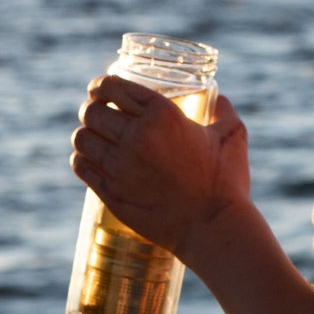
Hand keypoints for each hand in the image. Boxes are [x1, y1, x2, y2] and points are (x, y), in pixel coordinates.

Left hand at [70, 75, 251, 264]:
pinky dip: (82, 159)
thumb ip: (223, 110)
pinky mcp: (111, 193)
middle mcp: (136, 136)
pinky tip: (90, 160)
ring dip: (85, 134)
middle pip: (92, 112)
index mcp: (161, 114)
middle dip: (91, 109)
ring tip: (93, 138)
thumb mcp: (232, 135)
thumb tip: (218, 99)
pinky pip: (82, 167)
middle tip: (97, 114)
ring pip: (82, 139)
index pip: (112, 86)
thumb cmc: (227, 182)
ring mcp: (120, 167)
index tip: (99, 90)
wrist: (214, 228)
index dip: (100, 85)